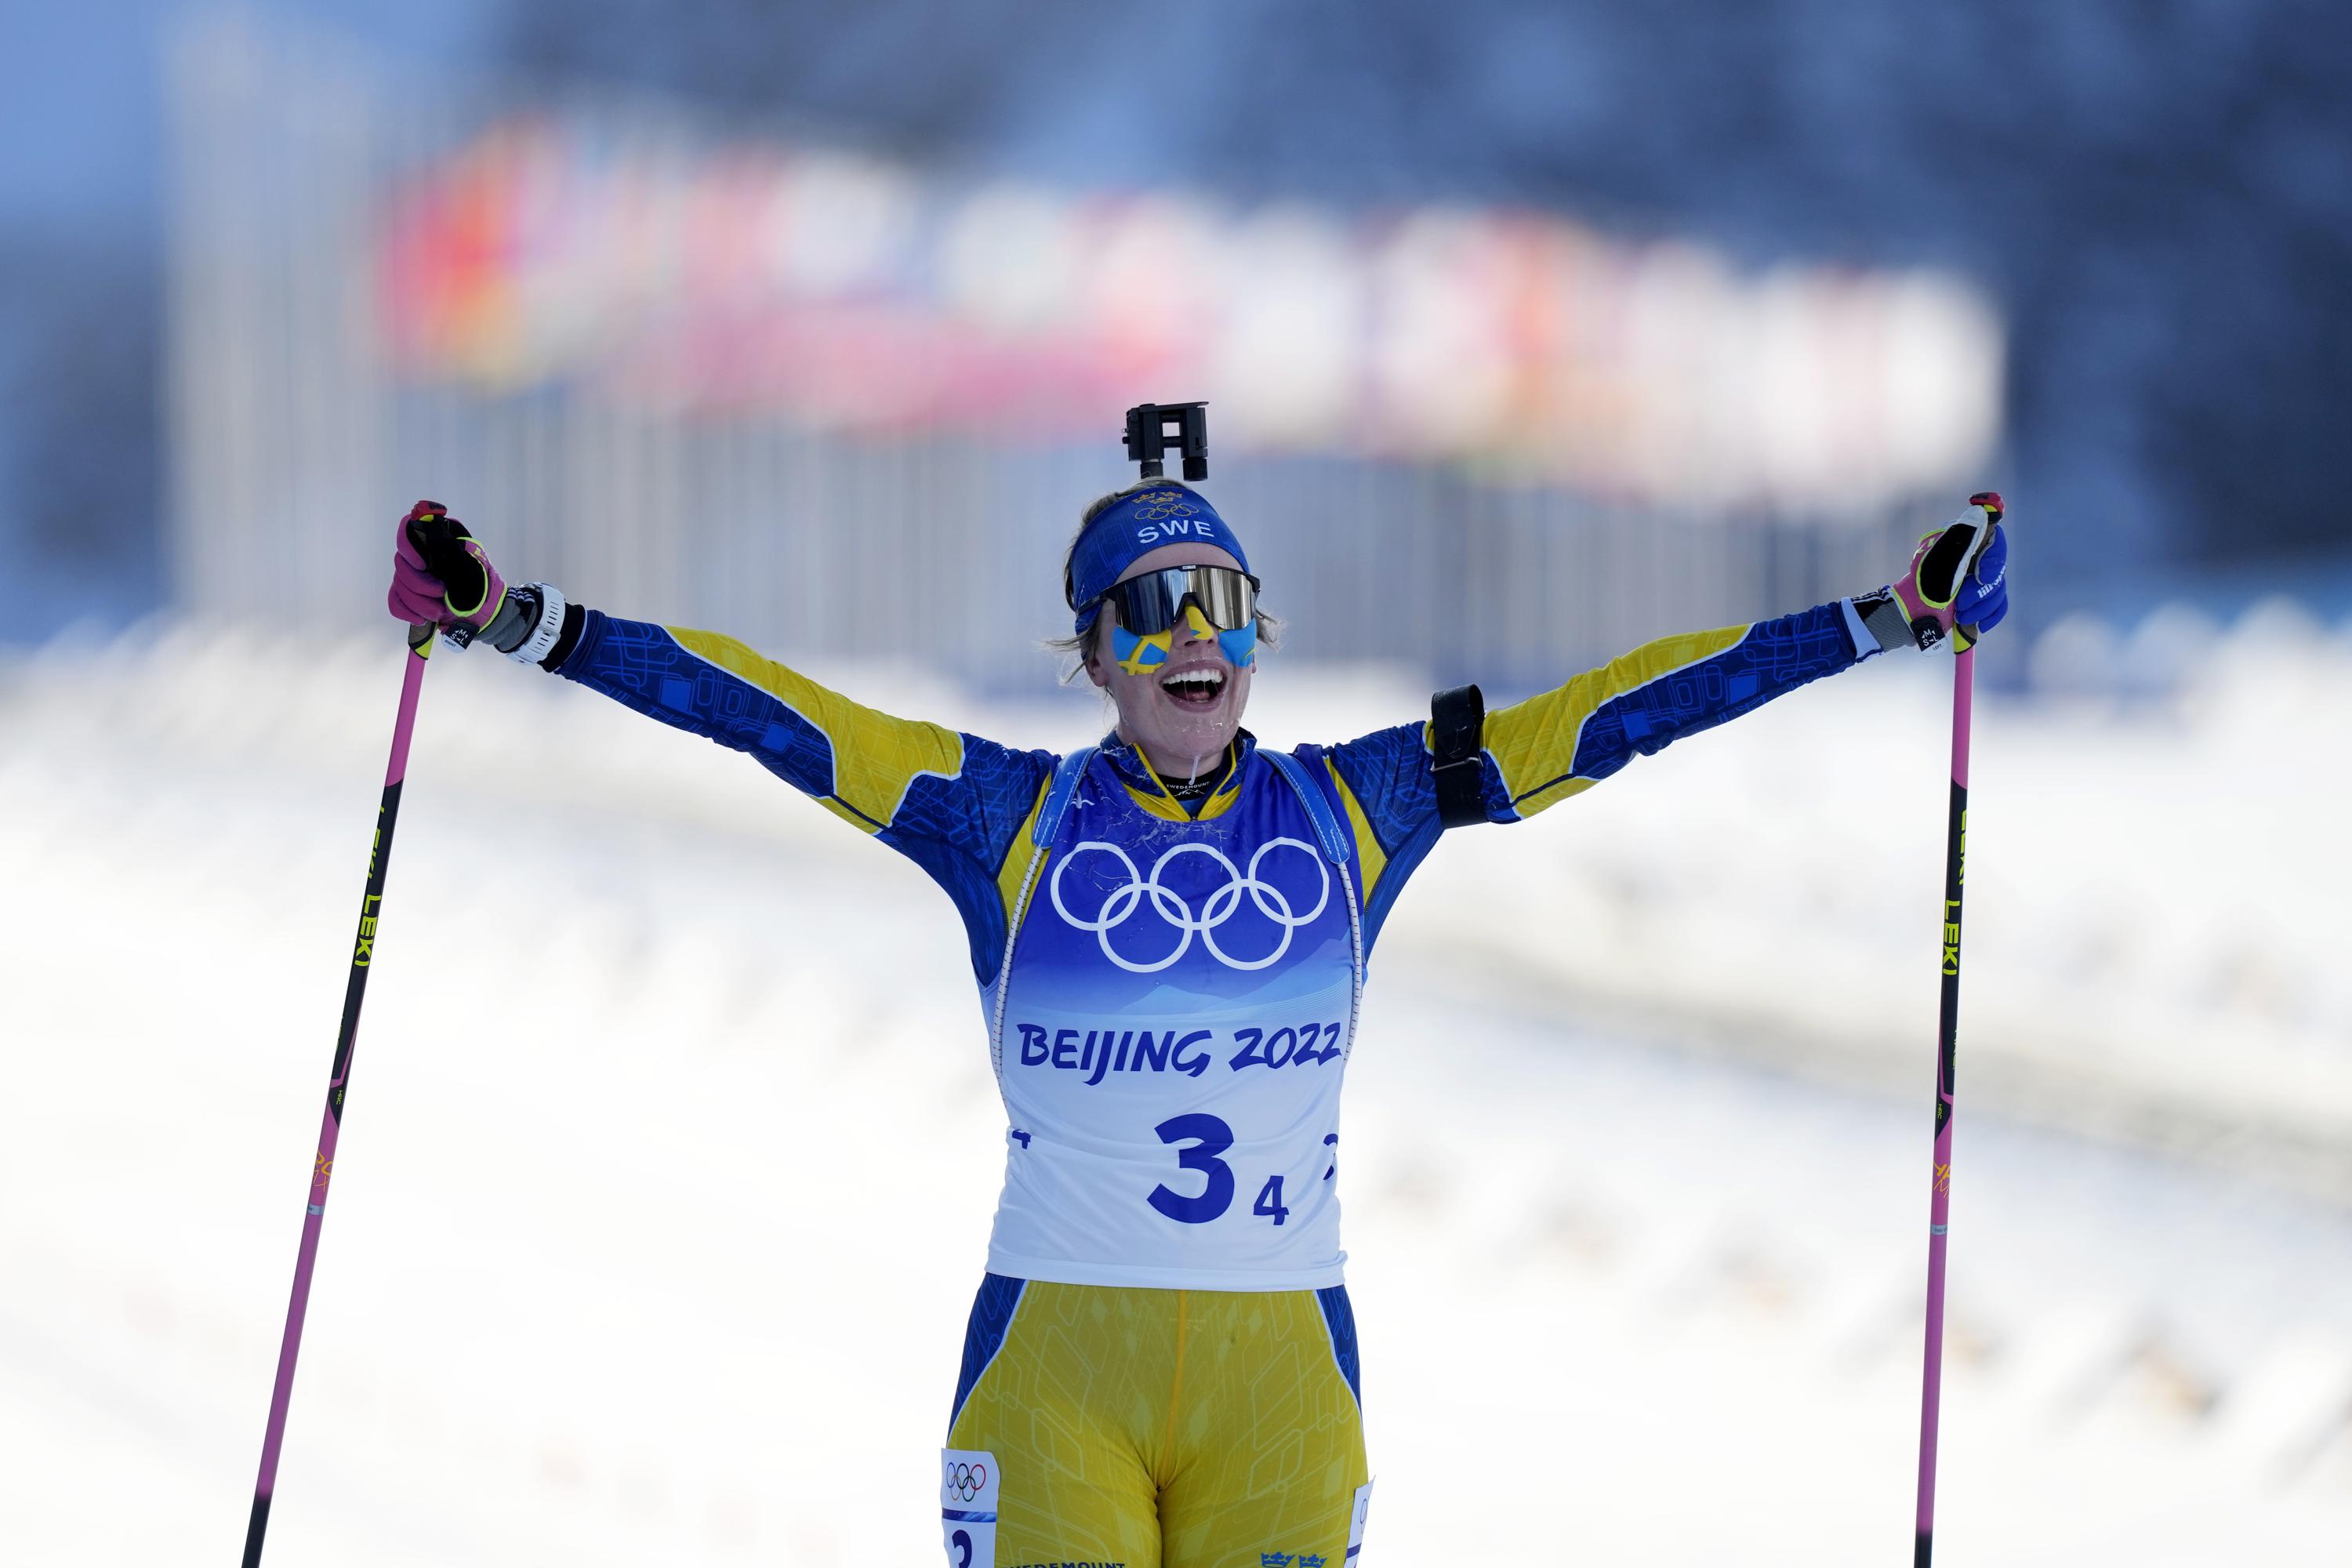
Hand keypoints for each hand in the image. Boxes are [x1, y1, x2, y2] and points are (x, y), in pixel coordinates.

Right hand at [387, 501, 505, 641]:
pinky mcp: (411, 596)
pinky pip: (395, 601)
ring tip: (440, 612)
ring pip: (399, 584)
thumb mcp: (470, 566)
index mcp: (439, 539)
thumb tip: (431, 518)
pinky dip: (406, 612)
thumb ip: (448, 547)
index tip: (422, 565)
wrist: (488, 616)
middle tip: (442, 593)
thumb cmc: (483, 587)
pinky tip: (421, 619)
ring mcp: (416, 575)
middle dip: (420, 585)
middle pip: (401, 563)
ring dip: (418, 603)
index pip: (408, 529)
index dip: (408, 547)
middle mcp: (423, 554)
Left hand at [1892, 493, 2008, 650]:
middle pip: (1997, 571)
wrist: (1909, 610)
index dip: (1993, 561)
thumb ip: (1960, 537)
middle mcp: (1976, 559)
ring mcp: (1979, 580)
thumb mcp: (1937, 557)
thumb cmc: (1920, 581)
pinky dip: (1991, 615)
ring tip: (1961, 615)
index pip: (1994, 543)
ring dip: (1982, 606)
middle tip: (1961, 603)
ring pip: (1997, 590)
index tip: (1981, 577)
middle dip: (1981, 591)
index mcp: (1967, 544)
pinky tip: (1981, 624)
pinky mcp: (1980, 599)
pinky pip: (1997, 605)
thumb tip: (1980, 510)